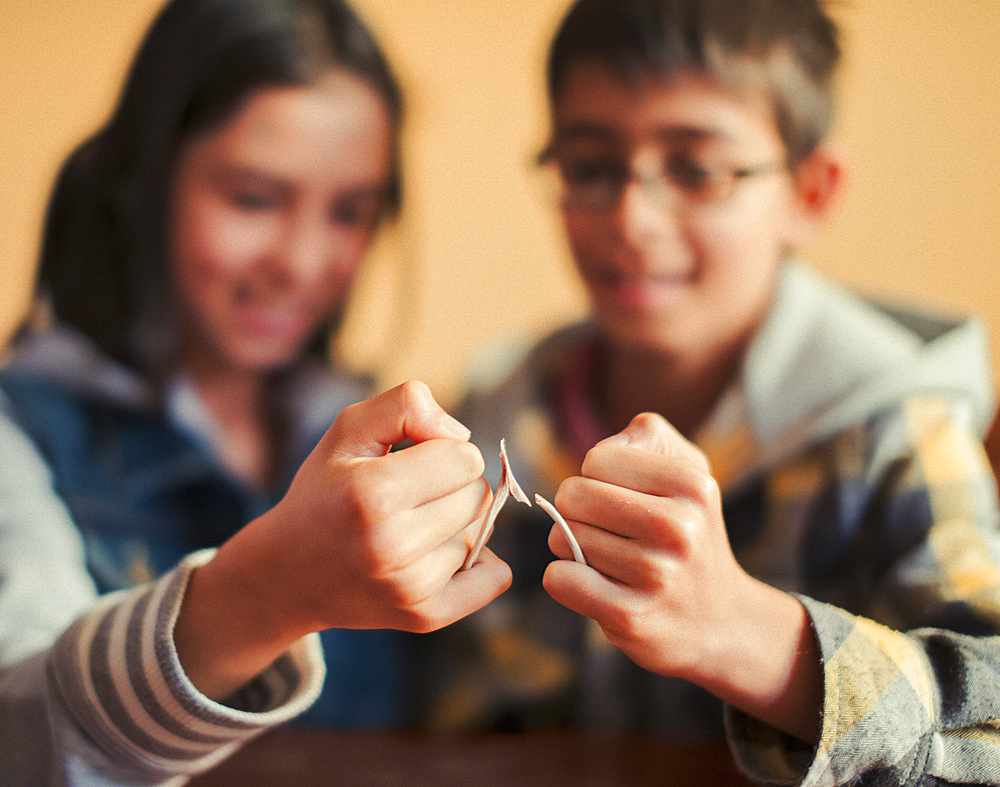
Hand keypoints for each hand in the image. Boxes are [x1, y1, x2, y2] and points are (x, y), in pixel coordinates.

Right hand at [175, 381, 511, 698]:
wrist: (288, 572)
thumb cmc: (326, 490)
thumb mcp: (350, 429)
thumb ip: (406, 405)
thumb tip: (462, 435)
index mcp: (372, 494)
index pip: (466, 457)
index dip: (443, 451)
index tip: (412, 462)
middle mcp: (392, 546)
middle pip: (478, 496)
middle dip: (452, 487)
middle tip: (409, 497)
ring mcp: (410, 588)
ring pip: (482, 534)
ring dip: (455, 526)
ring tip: (409, 529)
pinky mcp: (425, 616)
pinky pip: (495, 578)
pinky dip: (480, 564)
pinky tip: (438, 554)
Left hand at [542, 413, 820, 739]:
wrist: (720, 621)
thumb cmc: (686, 532)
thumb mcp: (687, 471)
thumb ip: (647, 436)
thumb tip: (602, 454)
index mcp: (692, 484)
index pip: (596, 459)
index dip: (597, 477)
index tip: (621, 499)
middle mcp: (679, 527)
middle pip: (572, 496)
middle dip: (577, 512)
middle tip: (608, 532)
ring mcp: (656, 576)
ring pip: (561, 538)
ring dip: (574, 549)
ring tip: (613, 561)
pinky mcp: (631, 618)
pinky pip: (559, 579)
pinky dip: (564, 580)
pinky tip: (596, 586)